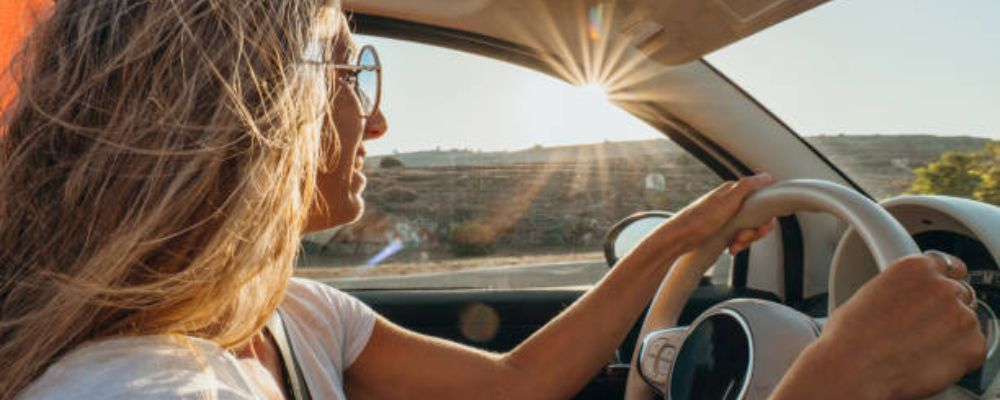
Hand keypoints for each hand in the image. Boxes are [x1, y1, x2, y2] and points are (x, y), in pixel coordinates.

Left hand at [668, 173, 776, 253]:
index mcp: (733, 192)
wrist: (679, 238)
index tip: (761, 227)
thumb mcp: (728, 201)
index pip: (760, 201)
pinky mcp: (721, 230)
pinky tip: (731, 248)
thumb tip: (766, 176)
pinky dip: (737, 244)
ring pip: (747, 229)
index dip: (765, 216)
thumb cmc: (700, 219)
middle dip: (753, 231)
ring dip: (744, 240)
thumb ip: (747, 187)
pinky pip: (737, 237)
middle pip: (756, 218)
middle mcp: (730, 203)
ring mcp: (726, 217)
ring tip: (734, 244)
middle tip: (742, 237)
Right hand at [778, 252, 986, 399]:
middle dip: (945, 309)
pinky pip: (972, 348)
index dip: (945, 279)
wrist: (854, 369)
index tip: (944, 287)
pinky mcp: (972, 345)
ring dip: (950, 333)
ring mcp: (961, 315)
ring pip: (966, 322)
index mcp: (915, 268)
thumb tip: (908, 299)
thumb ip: (901, 289)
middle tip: (922, 328)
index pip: (948, 264)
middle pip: (960, 293)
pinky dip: (956, 357)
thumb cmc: (850, 337)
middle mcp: (942, 286)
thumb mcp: (870, 295)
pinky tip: (927, 361)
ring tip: (918, 348)